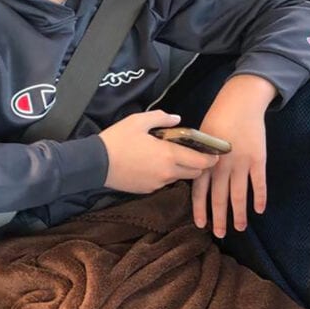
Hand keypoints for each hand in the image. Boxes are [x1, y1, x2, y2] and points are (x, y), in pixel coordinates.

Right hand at [100, 110, 218, 193]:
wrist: (96, 164)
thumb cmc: (118, 140)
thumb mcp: (138, 121)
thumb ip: (162, 118)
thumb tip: (177, 120)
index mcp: (170, 155)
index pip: (202, 162)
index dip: (212, 158)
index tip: (213, 152)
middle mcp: (168, 173)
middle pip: (195, 173)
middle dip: (198, 165)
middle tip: (192, 153)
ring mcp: (157, 184)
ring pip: (178, 178)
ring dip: (180, 169)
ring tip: (169, 158)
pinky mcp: (147, 190)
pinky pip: (163, 182)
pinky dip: (164, 175)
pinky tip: (152, 165)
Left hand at [191, 74, 275, 236]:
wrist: (239, 103)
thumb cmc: (216, 120)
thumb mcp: (199, 138)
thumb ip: (197, 159)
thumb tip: (191, 176)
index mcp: (204, 161)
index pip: (199, 191)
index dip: (200, 209)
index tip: (200, 225)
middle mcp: (221, 165)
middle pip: (219, 198)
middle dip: (219, 218)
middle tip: (220, 234)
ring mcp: (241, 163)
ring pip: (239, 195)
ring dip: (239, 213)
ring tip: (240, 228)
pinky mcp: (258, 159)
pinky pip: (259, 183)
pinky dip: (260, 197)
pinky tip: (259, 210)